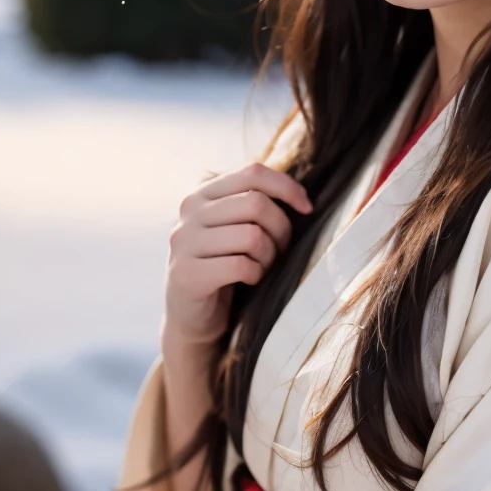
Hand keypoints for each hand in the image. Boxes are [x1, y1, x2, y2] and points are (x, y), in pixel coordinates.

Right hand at [162, 163, 312, 358]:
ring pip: (251, 235)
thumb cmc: (224, 269)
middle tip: (279, 250)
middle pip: (256, 203)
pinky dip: (255, 274)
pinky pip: (241, 265)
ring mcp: (184, 242)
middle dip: (280, 229)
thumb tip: (302, 197)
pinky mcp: (187, 273)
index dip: (287, 187)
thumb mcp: (234, 230)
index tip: (307, 208)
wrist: (191, 318)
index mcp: (202, 194)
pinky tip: (249, 280)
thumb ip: (253, 206)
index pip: (252, 173)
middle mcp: (188, 212)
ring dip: (268, 256)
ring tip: (261, 267)